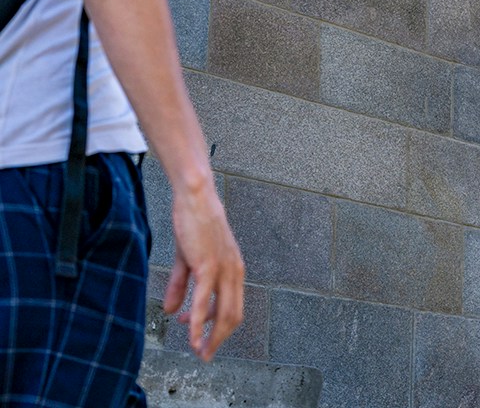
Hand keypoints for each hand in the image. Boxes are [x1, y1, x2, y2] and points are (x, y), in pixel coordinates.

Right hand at [163, 181, 244, 360]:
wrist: (195, 198)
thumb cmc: (193, 225)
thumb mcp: (187, 259)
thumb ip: (181, 285)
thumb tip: (170, 309)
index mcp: (233, 270)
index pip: (233, 308)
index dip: (217, 327)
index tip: (199, 338)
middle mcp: (234, 272)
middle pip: (233, 315)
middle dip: (219, 339)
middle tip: (204, 355)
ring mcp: (224, 269)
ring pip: (223, 312)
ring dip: (210, 335)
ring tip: (197, 350)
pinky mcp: (209, 264)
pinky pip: (204, 299)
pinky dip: (198, 319)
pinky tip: (190, 333)